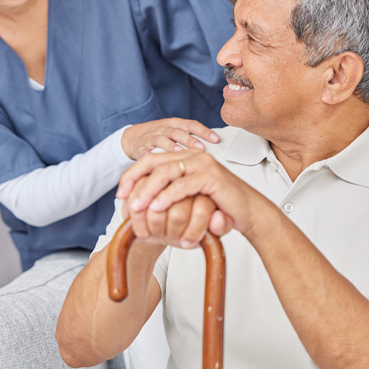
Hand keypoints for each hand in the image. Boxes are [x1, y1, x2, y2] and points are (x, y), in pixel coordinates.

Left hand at [119, 149, 260, 236]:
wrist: (248, 213)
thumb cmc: (218, 207)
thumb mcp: (187, 198)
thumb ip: (168, 192)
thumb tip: (139, 199)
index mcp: (185, 157)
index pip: (151, 160)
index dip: (132, 175)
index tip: (120, 193)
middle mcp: (193, 156)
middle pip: (155, 163)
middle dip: (135, 180)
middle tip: (123, 198)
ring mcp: (203, 164)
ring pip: (166, 173)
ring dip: (148, 190)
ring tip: (136, 206)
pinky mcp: (212, 176)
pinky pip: (183, 185)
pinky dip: (167, 196)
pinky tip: (156, 207)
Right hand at [121, 118, 219, 159]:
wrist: (133, 137)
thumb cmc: (160, 135)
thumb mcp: (175, 131)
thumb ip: (191, 137)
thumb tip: (214, 145)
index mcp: (175, 124)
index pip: (192, 124)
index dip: (204, 131)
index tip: (216, 139)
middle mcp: (164, 129)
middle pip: (178, 132)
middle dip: (190, 140)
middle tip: (201, 148)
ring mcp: (152, 137)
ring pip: (162, 140)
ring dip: (172, 146)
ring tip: (180, 153)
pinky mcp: (140, 147)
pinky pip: (144, 151)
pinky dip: (148, 155)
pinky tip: (153, 159)